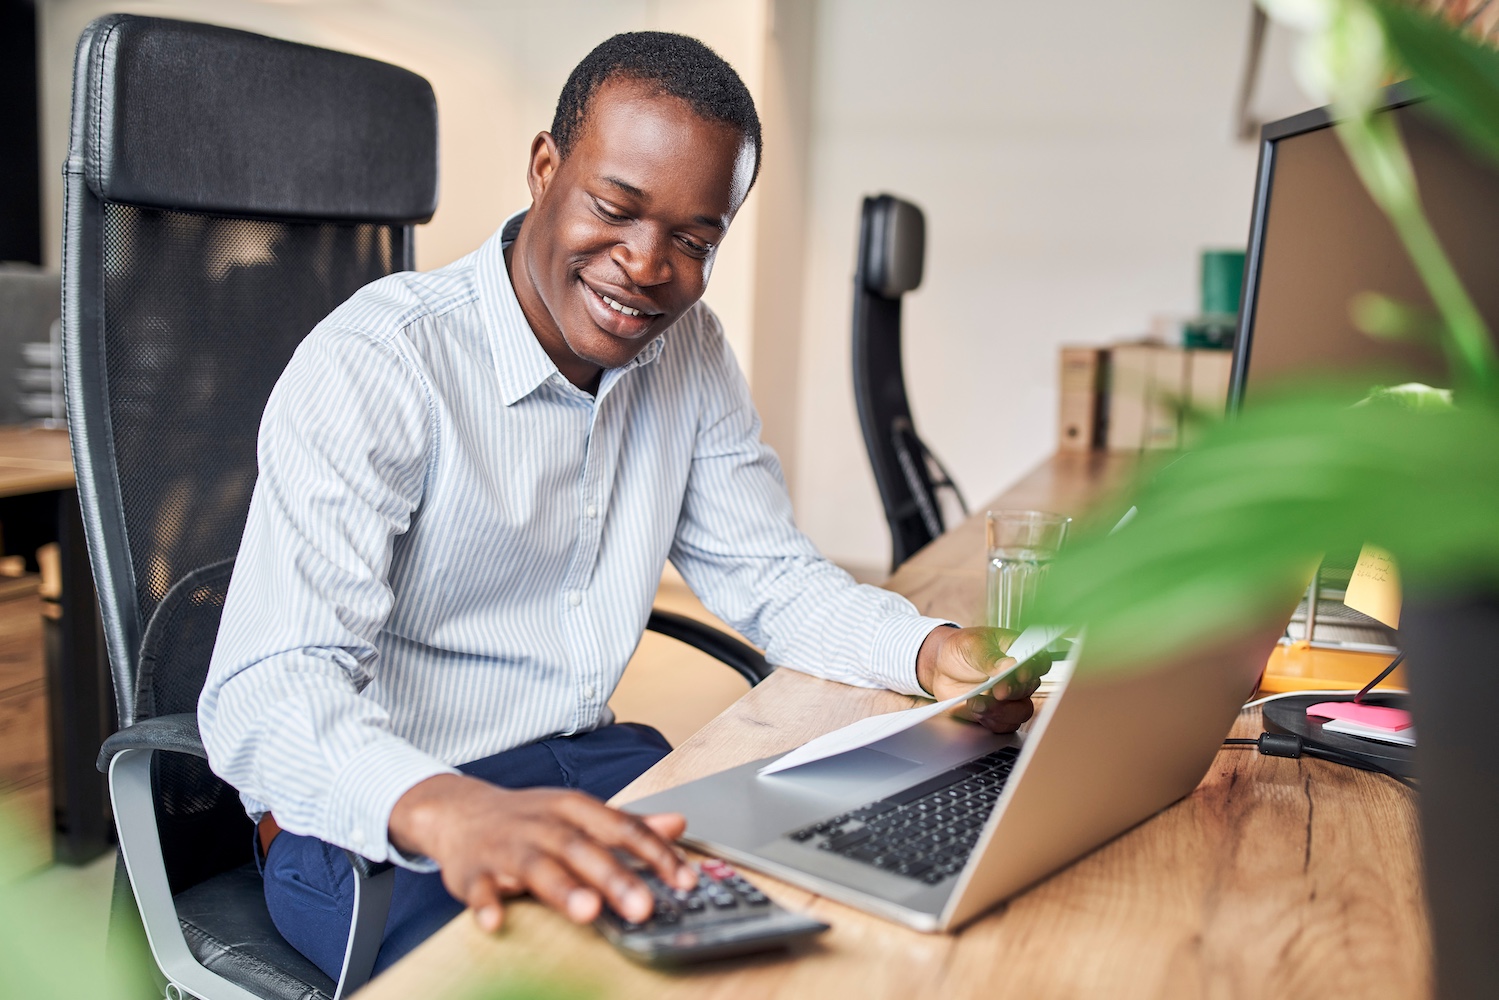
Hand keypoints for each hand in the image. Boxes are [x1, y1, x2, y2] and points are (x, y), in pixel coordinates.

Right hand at [387, 773, 696, 931]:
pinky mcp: (472, 870)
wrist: (461, 811)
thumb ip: (628, 825)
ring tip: (587, 912)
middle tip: (643, 907)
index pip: (622, 828)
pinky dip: (487, 903)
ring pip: (536, 866)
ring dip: (562, 889)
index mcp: (574, 808)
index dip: (656, 854)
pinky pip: (479, 887)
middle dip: (614, 877)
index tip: (685, 881)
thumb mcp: (581, 814)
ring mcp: (507, 845)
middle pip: (582, 848)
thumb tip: (679, 824)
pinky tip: (497, 922)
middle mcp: (543, 823)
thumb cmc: (531, 818)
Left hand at [915, 626, 1042, 732]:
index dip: (1035, 669)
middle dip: (1013, 691)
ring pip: (1022, 711)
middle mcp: (1018, 676)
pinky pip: (1006, 725)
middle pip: (1031, 688)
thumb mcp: (971, 645)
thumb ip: (989, 657)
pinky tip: (976, 709)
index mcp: (1017, 652)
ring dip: (1002, 711)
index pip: (1039, 661)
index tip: (1021, 674)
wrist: (940, 668)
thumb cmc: (959, 650)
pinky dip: (992, 721)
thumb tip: (1008, 665)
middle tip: (997, 690)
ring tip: (978, 703)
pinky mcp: (998, 713)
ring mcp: (1010, 697)